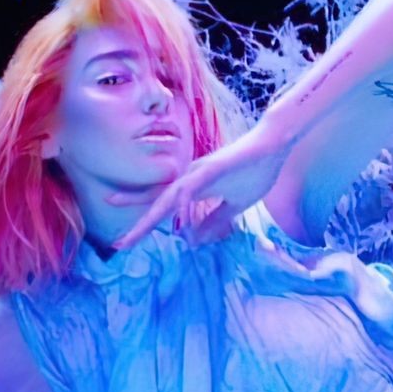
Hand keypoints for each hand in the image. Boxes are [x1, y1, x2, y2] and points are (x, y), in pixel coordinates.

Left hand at [114, 126, 287, 249]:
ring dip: (151, 216)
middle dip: (140, 224)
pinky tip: (177, 219)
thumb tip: (195, 240)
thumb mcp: (235, 206)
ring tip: (134, 235)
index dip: (146, 222)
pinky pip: (192, 188)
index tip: (126, 241)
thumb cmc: (255, 171)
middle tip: (118, 245)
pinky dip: (183, 204)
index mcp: (195, 188)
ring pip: (169, 196)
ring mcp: (200, 172)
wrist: (274, 147)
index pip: (164, 207)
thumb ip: (215, 221)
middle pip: (159, 203)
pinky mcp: (213, 168)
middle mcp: (191, 179)